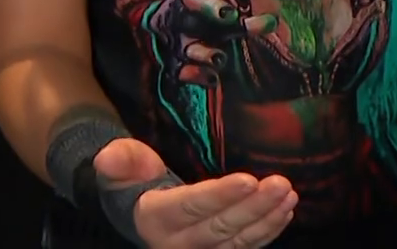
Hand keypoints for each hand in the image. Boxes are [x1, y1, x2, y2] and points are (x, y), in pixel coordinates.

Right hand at [92, 137, 295, 247]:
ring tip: (289, 195)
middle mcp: (178, 243)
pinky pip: (244, 246)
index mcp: (154, 218)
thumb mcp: (119, 163)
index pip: (191, 207)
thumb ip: (119, 160)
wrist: (134, 206)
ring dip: (266, 219)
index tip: (248, 179)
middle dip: (254, 207)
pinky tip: (285, 211)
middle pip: (221, 227)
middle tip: (280, 184)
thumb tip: (108, 156)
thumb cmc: (129, 178)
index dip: (220, 196)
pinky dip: (267, 231)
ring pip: (238, 240)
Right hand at [145, 0, 277, 86]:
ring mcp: (178, 41)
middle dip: (209, 5)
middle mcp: (183, 12)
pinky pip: (183, 72)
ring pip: (189, 45)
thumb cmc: (199, 14)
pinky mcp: (176, 65)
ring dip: (204, 52)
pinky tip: (212, 79)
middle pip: (192, 2)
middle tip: (230, 14)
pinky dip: (196, 76)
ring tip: (220, 58)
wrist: (163, 39)